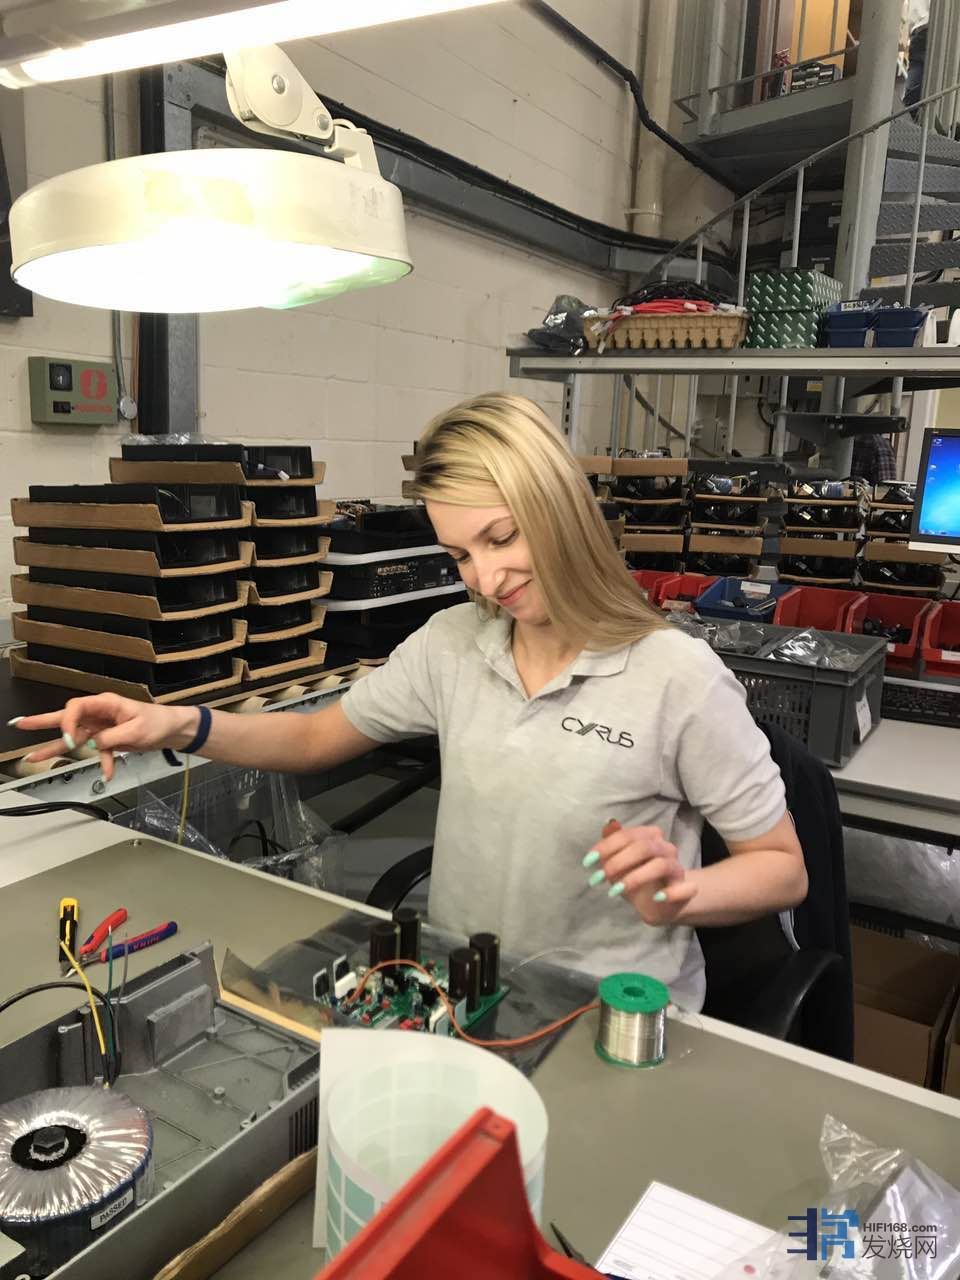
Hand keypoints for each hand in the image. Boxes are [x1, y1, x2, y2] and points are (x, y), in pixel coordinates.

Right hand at [12, 695, 199, 780]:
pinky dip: (102, 763)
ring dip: (56, 749)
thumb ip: (110, 738)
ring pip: (74, 738)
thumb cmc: (158, 723)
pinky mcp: (107, 739)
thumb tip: (92, 745)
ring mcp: (101, 727)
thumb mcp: (136, 730)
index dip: (68, 723)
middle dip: (42, 722)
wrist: (173, 731)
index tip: (70, 739)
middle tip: (20, 725)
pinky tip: (107, 774)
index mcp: (105, 703)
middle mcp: (99, 713)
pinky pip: (97, 752)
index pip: (76, 708)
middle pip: (66, 717)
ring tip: (33, 758)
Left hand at [590, 819, 697, 924]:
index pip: (628, 835)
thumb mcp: (619, 862)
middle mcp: (665, 848)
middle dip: (618, 862)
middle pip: (644, 847)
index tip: (588, 862)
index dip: (606, 847)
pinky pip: (686, 888)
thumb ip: (613, 844)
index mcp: (650, 837)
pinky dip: (672, 893)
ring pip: (661, 865)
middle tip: (599, 877)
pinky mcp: (685, 890)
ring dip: (635, 877)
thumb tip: (609, 823)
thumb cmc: (637, 878)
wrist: (660, 903)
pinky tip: (657, 898)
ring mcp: (677, 868)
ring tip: (615, 891)